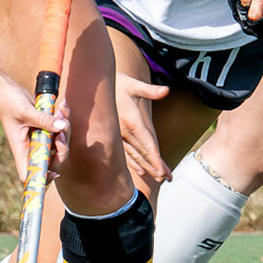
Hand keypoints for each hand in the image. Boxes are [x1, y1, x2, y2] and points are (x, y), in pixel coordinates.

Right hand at [0, 79, 66, 183]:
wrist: (6, 88)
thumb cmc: (8, 102)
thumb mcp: (26, 112)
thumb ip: (44, 120)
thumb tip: (62, 127)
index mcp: (22, 150)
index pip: (30, 174)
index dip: (43, 179)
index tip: (55, 173)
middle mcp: (31, 147)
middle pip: (53, 160)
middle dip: (63, 147)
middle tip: (62, 130)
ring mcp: (39, 137)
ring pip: (60, 143)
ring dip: (65, 128)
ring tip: (60, 111)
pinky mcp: (45, 127)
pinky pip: (60, 129)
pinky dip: (64, 119)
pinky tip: (62, 106)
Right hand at [113, 72, 169, 197]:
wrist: (95, 87)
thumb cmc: (118, 84)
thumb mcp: (134, 85)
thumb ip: (150, 90)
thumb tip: (166, 90)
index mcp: (131, 121)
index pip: (146, 143)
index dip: (154, 158)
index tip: (161, 171)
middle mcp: (124, 132)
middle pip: (143, 153)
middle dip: (154, 166)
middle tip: (167, 178)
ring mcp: (119, 136)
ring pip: (135, 156)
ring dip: (147, 167)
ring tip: (158, 177)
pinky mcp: (115, 137)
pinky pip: (126, 153)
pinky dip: (134, 163)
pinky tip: (141, 171)